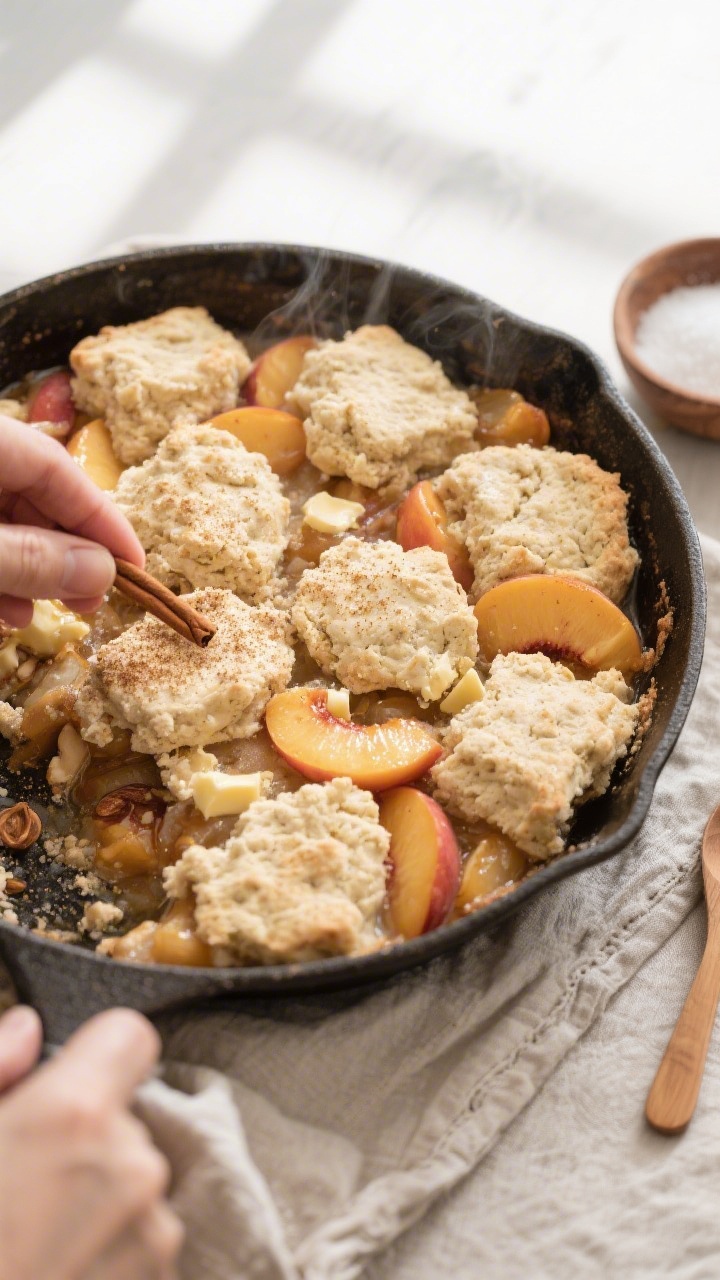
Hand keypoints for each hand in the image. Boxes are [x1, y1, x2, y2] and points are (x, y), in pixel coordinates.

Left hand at [0, 417, 143, 626]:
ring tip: (55, 611)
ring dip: (35, 567)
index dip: (100, 517)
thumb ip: (29, 558)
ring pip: (7, 518)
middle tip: (94, 598)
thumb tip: (102, 571)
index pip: (56, 467)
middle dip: (68, 549)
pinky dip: (2, 569)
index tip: (134, 565)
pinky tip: (12, 609)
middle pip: (34, 492)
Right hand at [0, 1005, 182, 1279]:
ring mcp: (150, 1234)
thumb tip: (25, 1030)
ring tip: (28, 1241)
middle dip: (82, 1139)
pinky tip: (49, 1271)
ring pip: (131, 1184)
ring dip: (94, 1200)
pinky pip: (137, 1242)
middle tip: (19, 1183)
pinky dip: (104, 1250)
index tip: (70, 1077)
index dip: (98, 1051)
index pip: (131, 1036)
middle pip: (124, 1118)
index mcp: (74, 1117)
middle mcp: (130, 1167)